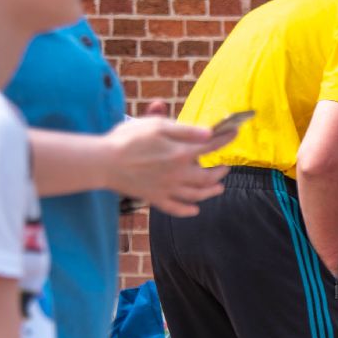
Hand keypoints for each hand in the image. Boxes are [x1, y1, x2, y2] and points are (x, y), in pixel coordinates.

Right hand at [106, 101, 228, 216]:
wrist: (103, 162)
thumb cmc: (128, 139)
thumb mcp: (158, 126)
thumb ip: (185, 131)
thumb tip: (210, 134)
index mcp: (180, 154)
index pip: (210, 146)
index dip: (225, 138)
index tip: (235, 132)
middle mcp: (178, 175)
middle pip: (207, 177)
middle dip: (219, 172)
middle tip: (225, 168)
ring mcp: (166, 189)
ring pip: (195, 195)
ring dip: (210, 192)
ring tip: (219, 189)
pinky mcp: (153, 198)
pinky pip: (175, 208)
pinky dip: (187, 211)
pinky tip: (194, 210)